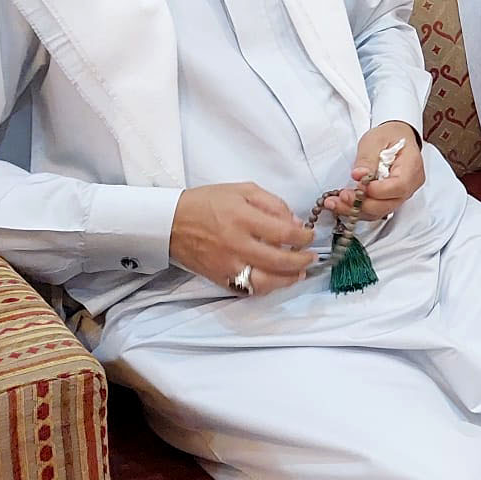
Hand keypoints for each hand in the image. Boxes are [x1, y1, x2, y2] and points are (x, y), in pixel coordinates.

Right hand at [170, 183, 315, 295]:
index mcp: (243, 218)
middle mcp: (236, 244)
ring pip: (264, 281)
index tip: (309, 236)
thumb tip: (295, 223)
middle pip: (278, 261)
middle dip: (301, 261)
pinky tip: (276, 280)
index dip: (303, 237)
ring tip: (299, 274)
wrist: (170, 222)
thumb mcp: (242, 190)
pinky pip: (247, 289)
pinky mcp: (218, 278)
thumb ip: (273, 204)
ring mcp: (227, 264)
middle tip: (310, 257)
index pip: (283, 233)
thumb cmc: (207, 202)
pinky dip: (265, 287)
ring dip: (287, 280)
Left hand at [323, 121, 424, 221]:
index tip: (359, 185)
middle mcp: (410, 185)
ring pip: (380, 211)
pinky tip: (341, 204)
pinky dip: (357, 210)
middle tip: (342, 196)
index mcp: (412, 166)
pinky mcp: (389, 200)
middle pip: (388, 204)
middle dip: (362, 204)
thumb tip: (359, 175)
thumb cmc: (389, 136)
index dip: (378, 191)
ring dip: (355, 210)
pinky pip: (374, 210)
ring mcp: (400, 195)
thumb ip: (367, 158)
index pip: (399, 186)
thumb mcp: (375, 139)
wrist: (395, 138)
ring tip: (334, 202)